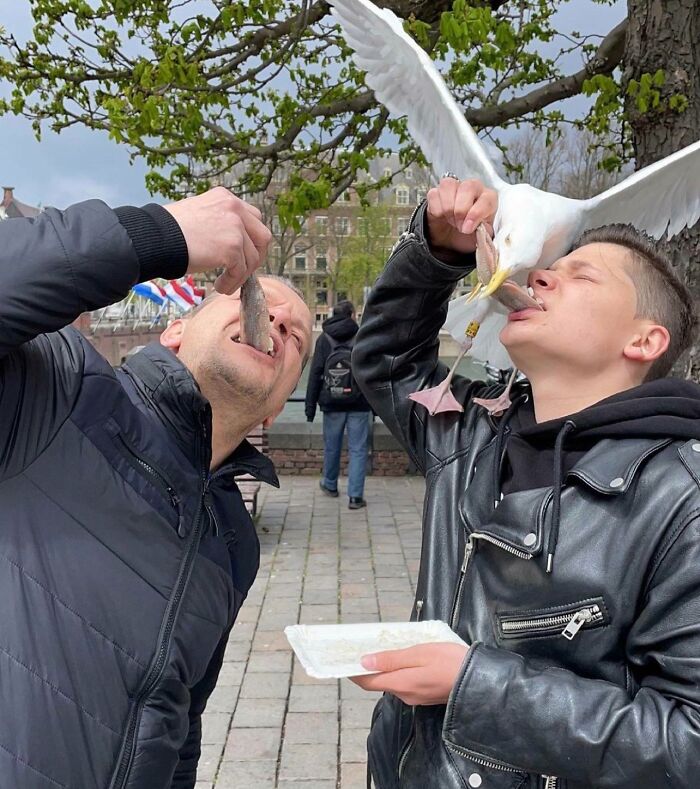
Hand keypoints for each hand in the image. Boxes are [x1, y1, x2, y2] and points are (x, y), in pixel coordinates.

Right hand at [164, 187, 271, 293]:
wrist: (155, 238)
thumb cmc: (168, 231)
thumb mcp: (199, 215)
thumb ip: (219, 222)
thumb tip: (231, 242)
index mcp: (226, 198)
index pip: (253, 217)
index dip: (251, 238)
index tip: (243, 253)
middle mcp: (234, 208)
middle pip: (262, 236)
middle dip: (256, 255)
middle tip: (243, 270)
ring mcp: (235, 228)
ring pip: (253, 257)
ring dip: (241, 274)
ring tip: (226, 284)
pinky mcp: (232, 248)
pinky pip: (241, 271)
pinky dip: (233, 282)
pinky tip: (221, 287)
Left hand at [350, 642, 468, 705]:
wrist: (478, 680)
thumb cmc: (449, 662)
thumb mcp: (418, 653)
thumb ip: (391, 659)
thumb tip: (364, 662)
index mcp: (401, 684)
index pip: (367, 681)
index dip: (353, 672)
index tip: (342, 660)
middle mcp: (405, 694)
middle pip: (379, 681)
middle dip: (367, 668)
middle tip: (359, 648)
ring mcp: (417, 697)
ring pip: (393, 682)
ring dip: (383, 668)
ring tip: (378, 649)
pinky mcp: (427, 694)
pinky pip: (405, 682)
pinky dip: (397, 671)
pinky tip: (401, 658)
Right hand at [426, 178, 496, 256]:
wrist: (451, 239)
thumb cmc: (469, 236)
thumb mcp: (480, 238)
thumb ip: (482, 233)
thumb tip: (473, 227)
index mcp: (488, 198)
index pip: (487, 198)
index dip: (476, 213)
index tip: (468, 228)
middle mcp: (473, 188)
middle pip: (468, 187)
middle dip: (461, 210)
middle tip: (459, 226)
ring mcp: (454, 187)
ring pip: (449, 185)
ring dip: (448, 207)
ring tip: (451, 220)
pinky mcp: (436, 192)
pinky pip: (434, 194)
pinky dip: (436, 209)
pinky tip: (441, 217)